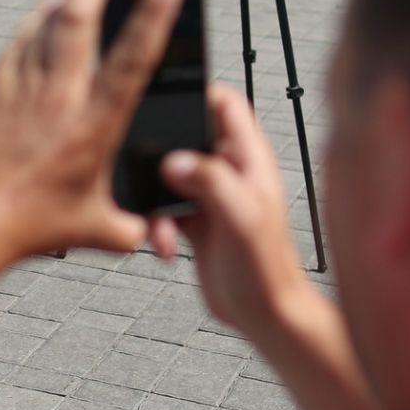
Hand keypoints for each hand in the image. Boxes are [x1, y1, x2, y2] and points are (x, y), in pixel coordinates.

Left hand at [0, 0, 182, 262]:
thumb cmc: (31, 227)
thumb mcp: (96, 232)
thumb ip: (132, 227)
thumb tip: (156, 232)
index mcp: (93, 126)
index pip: (130, 60)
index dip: (152, 16)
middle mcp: (58, 96)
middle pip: (78, 18)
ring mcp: (20, 85)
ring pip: (45, 20)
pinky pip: (20, 39)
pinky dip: (39, 20)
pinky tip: (48, 15)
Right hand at [148, 84, 316, 335]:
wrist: (264, 315)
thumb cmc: (266, 268)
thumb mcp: (241, 218)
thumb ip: (211, 182)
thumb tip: (173, 159)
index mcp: (249, 159)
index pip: (227, 105)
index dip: (198, 93)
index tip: (165, 100)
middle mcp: (230, 171)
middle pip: (187, 136)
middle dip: (161, 152)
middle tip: (142, 166)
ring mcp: (211, 195)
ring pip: (168, 175)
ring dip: (154, 198)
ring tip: (158, 226)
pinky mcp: (195, 220)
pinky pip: (163, 208)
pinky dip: (156, 225)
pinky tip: (164, 247)